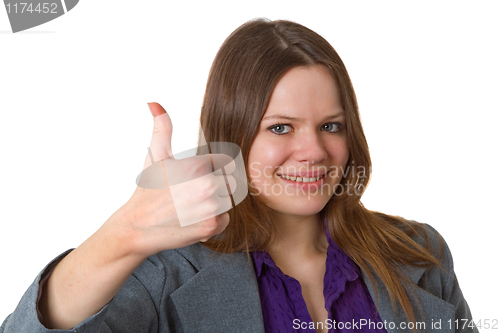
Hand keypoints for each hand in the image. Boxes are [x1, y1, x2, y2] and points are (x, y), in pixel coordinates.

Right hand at [119, 102, 234, 256]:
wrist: (138, 226)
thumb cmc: (148, 190)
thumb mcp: (156, 156)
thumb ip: (162, 128)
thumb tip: (155, 104)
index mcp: (198, 165)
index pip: (225, 163)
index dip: (212, 171)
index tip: (195, 180)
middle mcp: (207, 184)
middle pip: (229, 182)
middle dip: (215, 188)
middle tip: (192, 195)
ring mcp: (211, 206)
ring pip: (228, 201)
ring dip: (215, 204)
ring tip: (192, 206)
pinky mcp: (212, 226)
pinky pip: (225, 220)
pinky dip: (213, 222)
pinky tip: (194, 219)